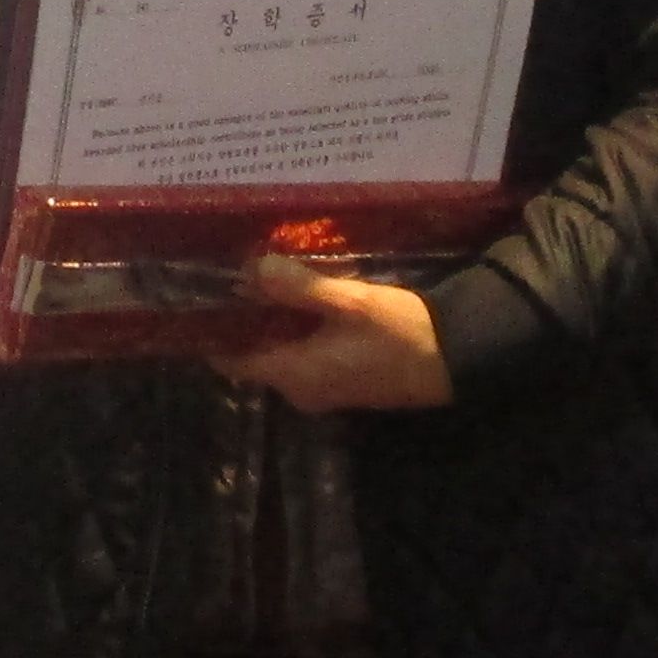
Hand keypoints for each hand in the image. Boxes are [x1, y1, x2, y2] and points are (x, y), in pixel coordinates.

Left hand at [224, 254, 453, 412]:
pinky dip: (293, 329)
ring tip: (259, 276)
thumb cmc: (401, 333)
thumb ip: (300, 287)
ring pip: (280, 353)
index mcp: (294, 375)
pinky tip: (297, 296)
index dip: (215, 332)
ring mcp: (324, 387)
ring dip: (270, 321)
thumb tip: (253, 268)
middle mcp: (301, 389)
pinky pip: (303, 354)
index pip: (233, 361)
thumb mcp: (350, 302)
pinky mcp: (342, 378)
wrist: (456, 359)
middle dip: (244, 319)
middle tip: (230, 273)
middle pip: (255, 355)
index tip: (201, 296)